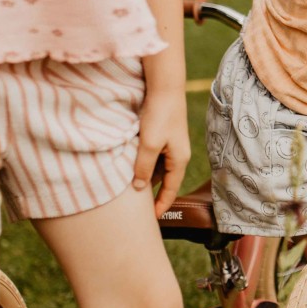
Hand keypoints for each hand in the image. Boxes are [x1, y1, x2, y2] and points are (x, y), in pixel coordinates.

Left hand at [134, 88, 189, 216]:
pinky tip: (128, 165)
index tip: (152, 220)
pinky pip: (152, 156)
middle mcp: (177, 154)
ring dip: (144, 176)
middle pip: (164, 181)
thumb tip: (138, 187)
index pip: (172, 190)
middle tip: (137, 208)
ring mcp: (170, 145)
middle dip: (151, 194)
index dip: (162, 205)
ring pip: (156, 168)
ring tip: (127, 188)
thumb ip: (143, 167)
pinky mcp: (162, 135)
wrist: (165, 88)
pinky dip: (142, 163)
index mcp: (179, 159)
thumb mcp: (149, 144)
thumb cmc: (160, 115)